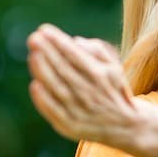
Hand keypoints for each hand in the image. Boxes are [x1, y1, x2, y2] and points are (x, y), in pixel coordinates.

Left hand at [27, 24, 143, 147]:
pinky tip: (35, 84)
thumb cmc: (113, 89)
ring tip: (32, 55)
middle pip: (64, 69)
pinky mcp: (70, 126)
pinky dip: (43, 98)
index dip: (59, 41)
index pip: (76, 55)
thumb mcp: (114, 67)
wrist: (124, 126)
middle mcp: (91, 93)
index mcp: (101, 76)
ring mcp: (80, 111)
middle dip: (47, 52)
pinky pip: (53, 110)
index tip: (44, 29)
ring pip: (57, 88)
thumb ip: (97, 50)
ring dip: (42, 71)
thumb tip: (74, 41)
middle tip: (34, 38)